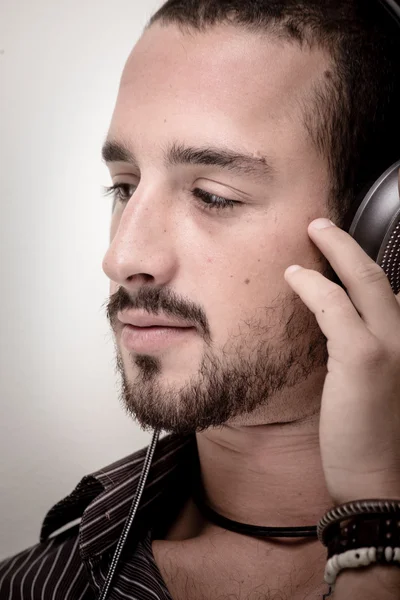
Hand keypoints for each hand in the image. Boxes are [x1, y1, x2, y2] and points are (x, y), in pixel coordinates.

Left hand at [284, 178, 399, 505]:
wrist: (378, 480)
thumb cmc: (373, 433)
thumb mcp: (378, 382)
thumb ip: (367, 346)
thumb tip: (341, 320)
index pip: (391, 290)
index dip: (365, 264)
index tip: (341, 249)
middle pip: (378, 274)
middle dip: (348, 244)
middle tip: (322, 225)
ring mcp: (393, 343)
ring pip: (361, 278)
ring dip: (333, 250)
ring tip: (311, 232)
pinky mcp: (364, 357)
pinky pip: (333, 306)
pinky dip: (311, 285)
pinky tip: (293, 275)